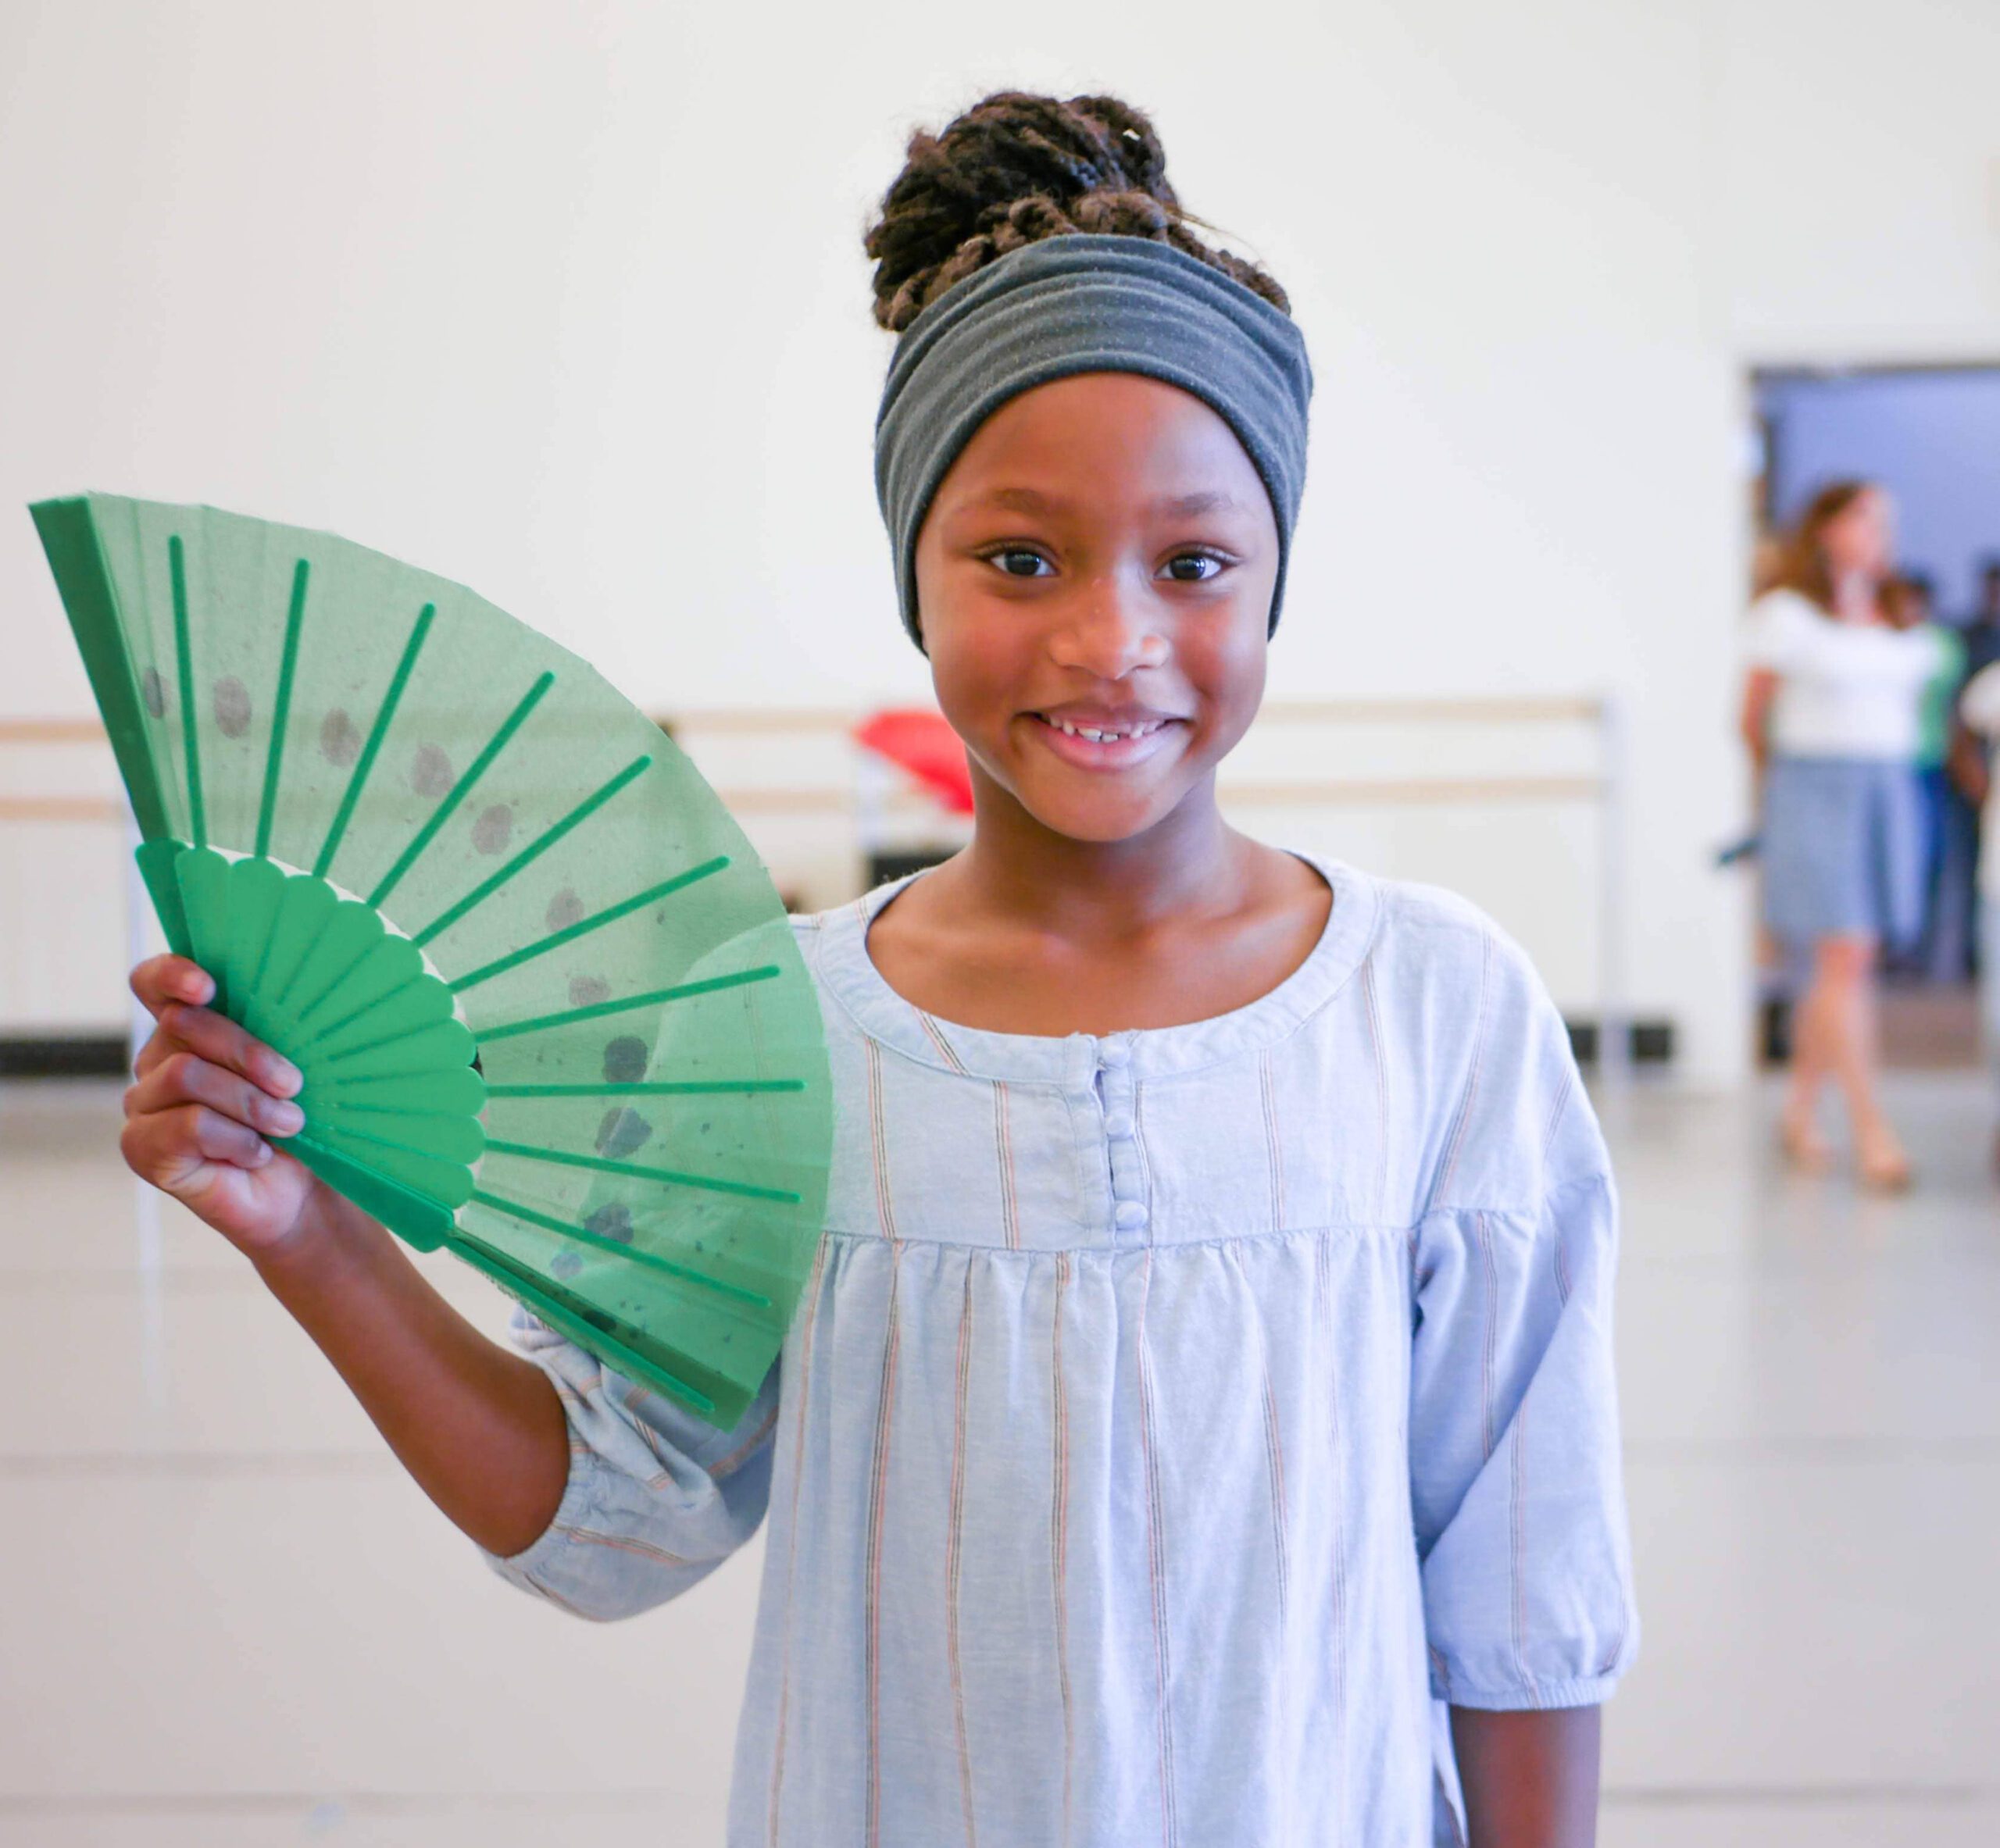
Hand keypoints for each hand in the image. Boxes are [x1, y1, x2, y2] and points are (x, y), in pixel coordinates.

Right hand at [122, 955, 334, 1258]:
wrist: (304, 1195)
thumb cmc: (302, 1123)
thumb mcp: (296, 1067)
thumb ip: (278, 1031)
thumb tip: (302, 995)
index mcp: (190, 1030)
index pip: (154, 983)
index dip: (172, 974)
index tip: (208, 986)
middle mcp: (158, 1061)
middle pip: (183, 1024)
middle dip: (248, 1051)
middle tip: (294, 1085)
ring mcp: (145, 1106)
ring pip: (186, 1073)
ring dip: (251, 1102)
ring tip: (289, 1125)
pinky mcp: (143, 1149)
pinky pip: (187, 1125)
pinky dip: (235, 1139)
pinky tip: (257, 1153)